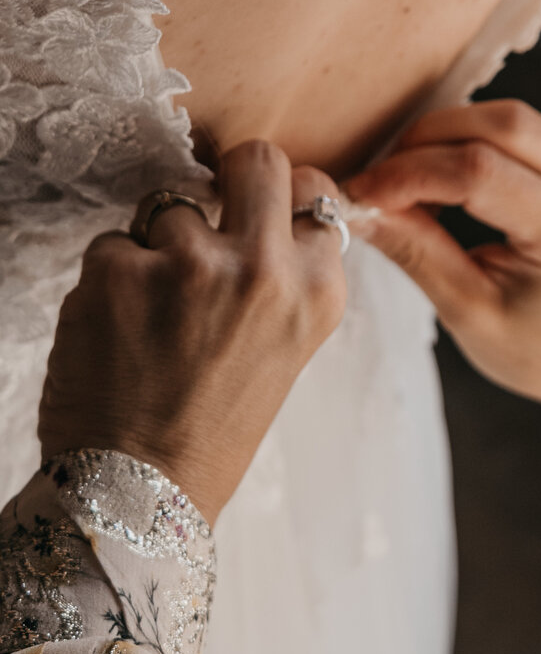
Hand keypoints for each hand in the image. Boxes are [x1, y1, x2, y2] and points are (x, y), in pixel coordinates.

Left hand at [39, 142, 347, 523]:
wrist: (144, 494)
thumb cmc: (215, 425)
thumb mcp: (288, 346)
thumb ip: (289, 274)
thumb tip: (273, 204)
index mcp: (317, 289)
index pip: (314, 191)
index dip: (280, 197)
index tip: (259, 212)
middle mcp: (264, 269)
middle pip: (256, 159)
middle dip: (227, 177)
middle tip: (207, 216)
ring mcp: (190, 264)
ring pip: (169, 205)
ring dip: (156, 246)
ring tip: (155, 314)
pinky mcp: (120, 270)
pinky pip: (112, 242)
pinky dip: (109, 280)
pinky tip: (120, 330)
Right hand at [345, 101, 540, 419]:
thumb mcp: (469, 313)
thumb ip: (415, 250)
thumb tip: (359, 205)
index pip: (478, 172)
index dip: (408, 174)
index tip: (361, 193)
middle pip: (499, 123)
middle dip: (424, 141)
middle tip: (382, 181)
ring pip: (509, 118)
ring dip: (447, 138)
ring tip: (411, 184)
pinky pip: (522, 129)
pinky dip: (474, 141)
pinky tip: (449, 179)